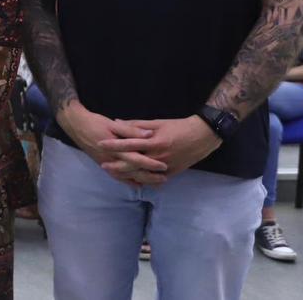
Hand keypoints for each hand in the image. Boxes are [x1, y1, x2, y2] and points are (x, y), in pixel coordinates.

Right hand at [57, 103, 165, 185]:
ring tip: (155, 183)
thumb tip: (149, 134)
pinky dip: (128, 181)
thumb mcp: (114, 124)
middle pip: (134, 171)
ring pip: (126, 176)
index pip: (137, 158)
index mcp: (116, 148)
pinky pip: (117, 176)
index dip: (151, 163)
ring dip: (141, 180)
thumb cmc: (96, 122)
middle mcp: (111, 159)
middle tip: (165, 178)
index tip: (165, 166)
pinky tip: (138, 184)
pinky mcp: (103, 164)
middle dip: (150, 176)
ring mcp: (106, 163)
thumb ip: (132, 130)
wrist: (76, 126)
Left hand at [97, 116, 221, 178]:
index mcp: (154, 142)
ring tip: (114, 173)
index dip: (114, 144)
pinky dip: (142, 180)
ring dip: (127, 175)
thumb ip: (136, 125)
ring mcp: (165, 167)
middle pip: (132, 163)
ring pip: (142, 174)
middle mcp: (158, 156)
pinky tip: (132, 181)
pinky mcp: (171, 173)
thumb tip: (117, 122)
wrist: (202, 136)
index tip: (100, 143)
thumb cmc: (178, 126)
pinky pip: (153, 179)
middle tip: (102, 164)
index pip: (129, 144)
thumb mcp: (157, 123)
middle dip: (116, 165)